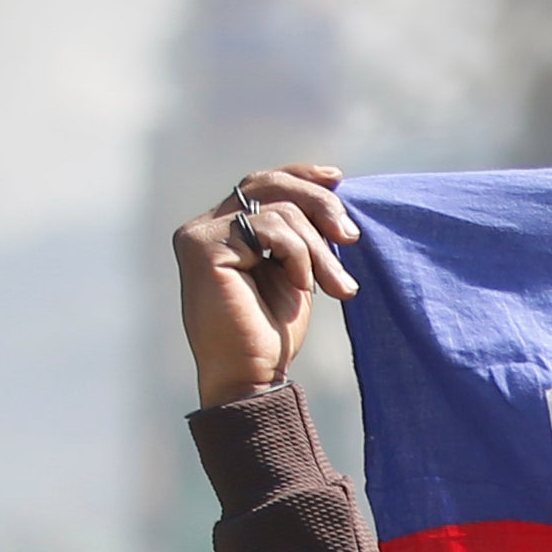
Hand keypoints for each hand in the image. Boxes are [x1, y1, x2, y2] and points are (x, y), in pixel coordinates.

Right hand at [174, 163, 361, 407]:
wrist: (253, 375)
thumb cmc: (273, 332)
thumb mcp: (296, 270)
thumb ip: (302, 232)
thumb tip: (332, 187)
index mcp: (225, 228)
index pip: (263, 184)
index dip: (301, 175)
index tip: (339, 178)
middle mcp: (205, 226)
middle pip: (269, 185)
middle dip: (320, 206)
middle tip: (352, 237)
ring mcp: (199, 235)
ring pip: (278, 210)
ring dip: (318, 249)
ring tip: (335, 286)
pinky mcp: (202, 248)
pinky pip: (268, 229)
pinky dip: (297, 255)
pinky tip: (302, 286)